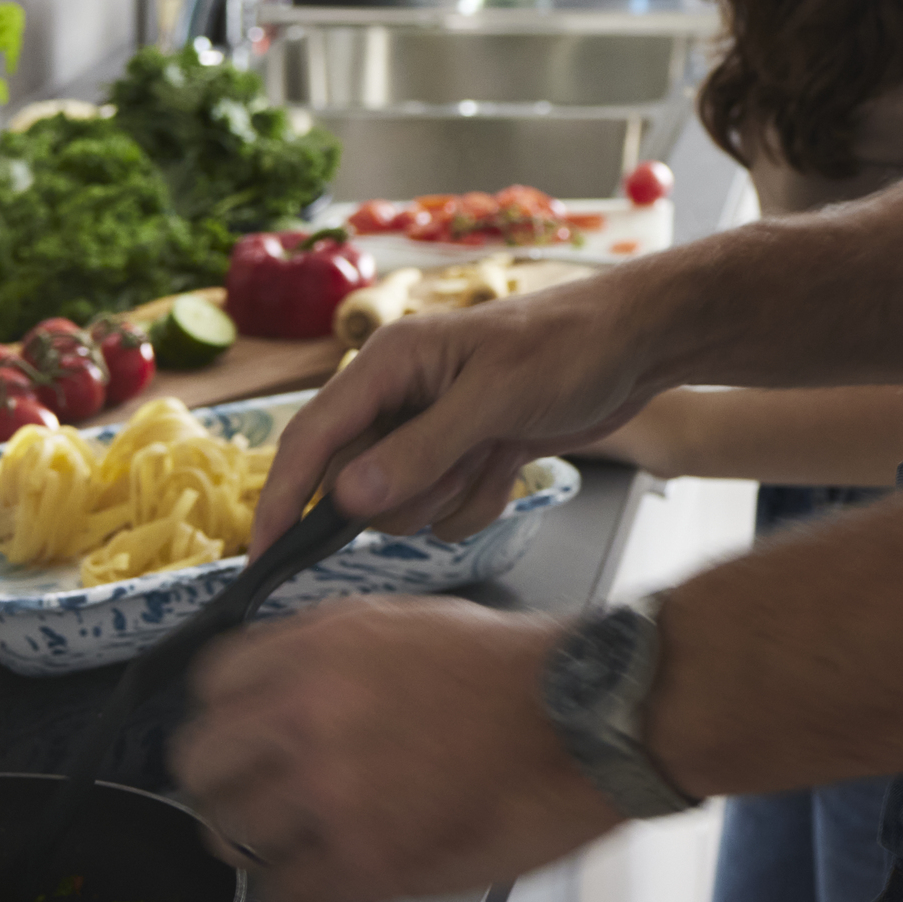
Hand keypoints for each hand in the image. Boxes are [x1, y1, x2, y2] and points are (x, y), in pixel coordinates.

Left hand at [173, 595, 618, 901]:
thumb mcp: (411, 622)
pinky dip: (304, 897)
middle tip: (259, 801)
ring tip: (303, 846)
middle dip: (226, 786)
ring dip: (263, 846)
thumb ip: (333, 651)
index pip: (211, 685)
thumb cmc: (519, 671)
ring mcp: (332, 790)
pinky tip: (337, 880)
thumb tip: (280, 686)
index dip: (229, 718)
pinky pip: (284, 898)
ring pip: (231, 837)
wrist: (591, 713)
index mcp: (323, 647)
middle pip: (200, 764)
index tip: (247, 739)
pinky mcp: (366, 859)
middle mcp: (311, 712)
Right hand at [248, 267, 668, 552]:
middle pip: (353, 483)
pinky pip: (445, 512)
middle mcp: (400, 397)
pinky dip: (478, 502)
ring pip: (400, 506)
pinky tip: (511, 463)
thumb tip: (346, 500)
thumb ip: (419, 451)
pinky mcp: (468, 455)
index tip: (263, 555)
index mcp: (388, 364)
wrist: (638, 346)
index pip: (310, 439)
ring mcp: (434, 430)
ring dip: (448, 498)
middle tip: (464, 461)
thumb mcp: (494, 400)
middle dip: (406, 494)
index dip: (283, 498)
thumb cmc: (570, 348)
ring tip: (496, 452)